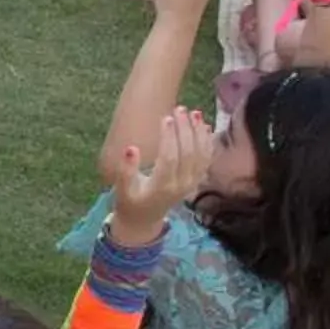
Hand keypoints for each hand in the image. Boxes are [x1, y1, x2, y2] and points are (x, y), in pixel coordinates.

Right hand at [106, 109, 212, 244]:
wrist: (145, 219)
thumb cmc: (130, 201)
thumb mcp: (122, 189)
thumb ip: (126, 170)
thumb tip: (131, 148)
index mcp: (162, 187)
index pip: (169, 158)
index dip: (169, 137)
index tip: (166, 117)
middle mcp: (181, 185)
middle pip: (188, 153)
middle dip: (185, 129)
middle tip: (180, 108)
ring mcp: (192, 183)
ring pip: (201, 155)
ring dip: (199, 133)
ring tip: (194, 113)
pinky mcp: (197, 180)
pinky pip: (206, 159)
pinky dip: (207, 142)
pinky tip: (204, 126)